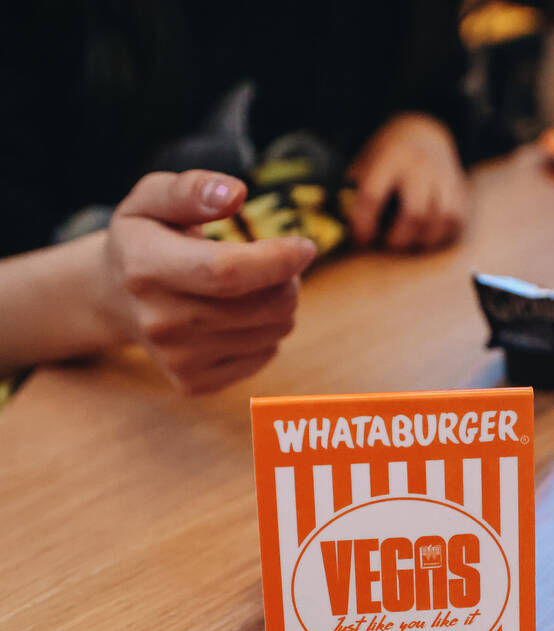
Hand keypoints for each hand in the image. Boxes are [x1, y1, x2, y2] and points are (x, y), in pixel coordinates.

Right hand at [101, 170, 316, 392]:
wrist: (114, 298)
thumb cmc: (146, 237)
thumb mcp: (154, 198)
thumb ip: (192, 189)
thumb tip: (235, 192)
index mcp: (145, 268)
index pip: (229, 273)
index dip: (279, 259)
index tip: (304, 246)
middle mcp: (159, 321)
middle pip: (265, 305)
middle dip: (288, 279)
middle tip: (274, 263)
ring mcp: (176, 358)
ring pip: (274, 331)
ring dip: (280, 303)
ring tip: (253, 285)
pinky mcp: (194, 382)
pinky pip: (266, 355)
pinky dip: (267, 332)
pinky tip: (239, 314)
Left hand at [347, 113, 466, 250]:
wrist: (425, 131)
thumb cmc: (387, 154)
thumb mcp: (365, 162)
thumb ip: (352, 190)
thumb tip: (333, 225)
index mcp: (390, 157)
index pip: (373, 196)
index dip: (364, 224)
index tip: (360, 239)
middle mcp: (421, 166)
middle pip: (414, 213)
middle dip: (398, 239)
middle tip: (386, 245)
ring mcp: (445, 177)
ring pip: (441, 220)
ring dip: (422, 240)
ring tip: (407, 242)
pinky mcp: (460, 189)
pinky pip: (455, 221)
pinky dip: (440, 235)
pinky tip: (425, 235)